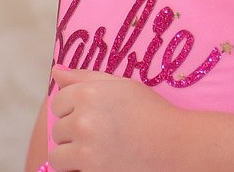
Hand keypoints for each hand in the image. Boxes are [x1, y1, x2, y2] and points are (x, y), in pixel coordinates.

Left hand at [48, 65, 178, 171]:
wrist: (177, 145)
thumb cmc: (151, 112)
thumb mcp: (122, 85)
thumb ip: (85, 77)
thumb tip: (56, 72)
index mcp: (88, 94)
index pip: (58, 103)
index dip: (73, 110)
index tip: (93, 116)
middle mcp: (82, 120)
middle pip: (58, 129)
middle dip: (74, 134)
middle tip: (101, 136)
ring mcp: (85, 149)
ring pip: (58, 155)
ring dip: (72, 156)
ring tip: (97, 153)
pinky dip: (80, 170)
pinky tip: (101, 164)